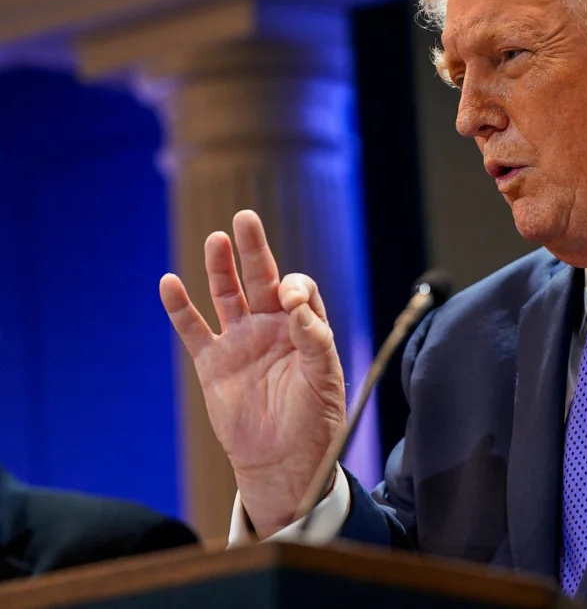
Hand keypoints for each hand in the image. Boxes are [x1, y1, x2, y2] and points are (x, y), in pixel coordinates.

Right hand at [159, 210, 345, 537]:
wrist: (284, 460)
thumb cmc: (314, 420)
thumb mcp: (324, 379)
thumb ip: (315, 340)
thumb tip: (298, 308)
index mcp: (304, 328)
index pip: (297, 290)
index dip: (293, 287)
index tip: (289, 300)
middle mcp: (272, 328)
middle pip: (260, 279)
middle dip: (253, 250)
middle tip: (245, 219)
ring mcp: (240, 342)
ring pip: (226, 295)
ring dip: (220, 268)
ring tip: (216, 239)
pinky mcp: (213, 362)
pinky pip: (194, 329)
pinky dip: (180, 307)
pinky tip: (169, 283)